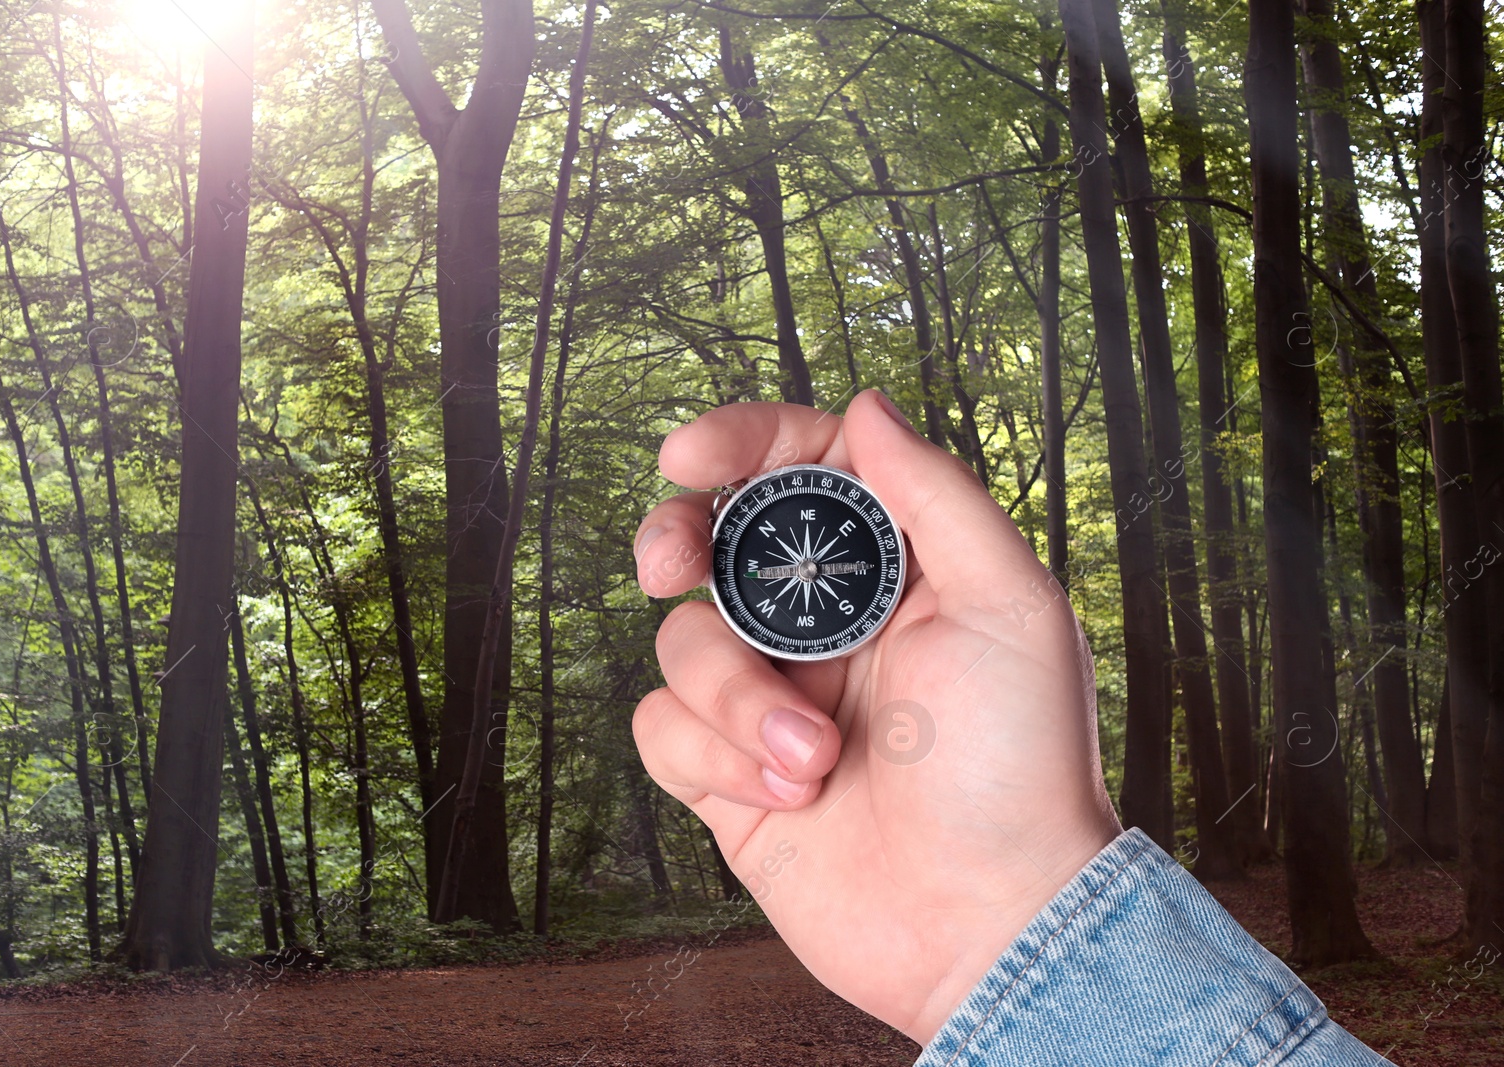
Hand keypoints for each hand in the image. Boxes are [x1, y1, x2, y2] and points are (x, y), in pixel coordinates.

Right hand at [629, 390, 1120, 1043]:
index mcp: (891, 570)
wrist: (988, 920)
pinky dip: (715, 755)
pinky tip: (788, 792)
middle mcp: (823, 625)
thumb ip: (936, 496)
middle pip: (710, 541)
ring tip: (813, 755)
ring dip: (737, 698)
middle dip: (675, 539)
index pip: (799, 471)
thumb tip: (867, 407)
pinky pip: (662, 727)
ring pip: (683, 643)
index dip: (740, 444)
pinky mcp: (727, 773)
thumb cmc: (1018, 767)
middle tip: (669, 564)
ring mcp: (770, 698)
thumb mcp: (1009, 608)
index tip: (691, 454)